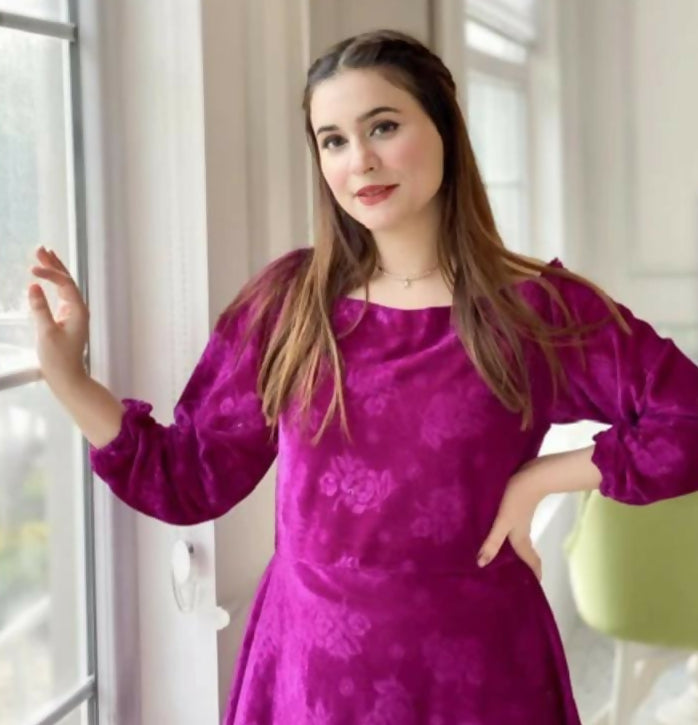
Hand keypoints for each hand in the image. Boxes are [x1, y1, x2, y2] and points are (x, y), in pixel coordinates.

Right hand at [28, 245, 89, 390]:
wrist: (67, 378)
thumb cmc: (58, 359)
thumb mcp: (46, 333)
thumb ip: (40, 308)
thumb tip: (34, 286)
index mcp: (78, 311)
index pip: (65, 284)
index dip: (49, 273)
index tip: (31, 270)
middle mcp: (79, 310)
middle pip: (67, 281)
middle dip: (54, 264)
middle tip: (39, 248)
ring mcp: (74, 313)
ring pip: (65, 286)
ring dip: (54, 270)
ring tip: (42, 254)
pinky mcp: (67, 319)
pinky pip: (61, 295)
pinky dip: (53, 283)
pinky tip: (46, 276)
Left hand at [477, 469, 545, 581]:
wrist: (532, 475)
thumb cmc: (516, 500)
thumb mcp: (503, 522)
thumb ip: (492, 541)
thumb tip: (481, 564)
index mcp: (520, 538)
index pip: (531, 561)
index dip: (534, 574)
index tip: (535, 587)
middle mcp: (522, 531)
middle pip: (525, 553)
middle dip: (523, 565)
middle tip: (514, 577)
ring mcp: (521, 519)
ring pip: (520, 540)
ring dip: (515, 550)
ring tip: (503, 558)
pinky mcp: (518, 508)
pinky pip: (514, 527)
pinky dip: (509, 535)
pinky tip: (499, 530)